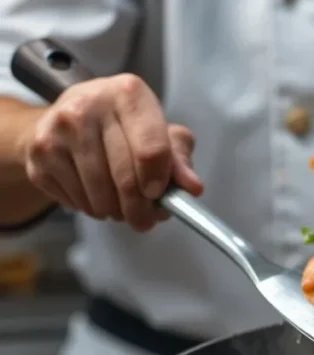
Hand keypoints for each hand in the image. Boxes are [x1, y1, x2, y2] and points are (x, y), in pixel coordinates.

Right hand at [17, 74, 202, 229]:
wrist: (66, 118)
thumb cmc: (123, 127)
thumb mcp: (160, 132)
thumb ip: (179, 159)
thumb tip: (191, 188)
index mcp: (128, 93)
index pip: (151, 150)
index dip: (158, 181)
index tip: (158, 195)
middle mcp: (88, 105)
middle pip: (125, 179)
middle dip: (140, 209)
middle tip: (145, 219)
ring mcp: (58, 129)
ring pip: (99, 196)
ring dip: (115, 212)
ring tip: (121, 206)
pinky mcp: (40, 154)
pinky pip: (76, 201)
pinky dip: (91, 208)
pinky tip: (95, 194)